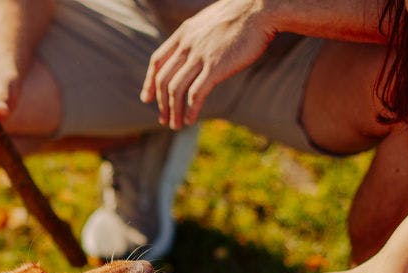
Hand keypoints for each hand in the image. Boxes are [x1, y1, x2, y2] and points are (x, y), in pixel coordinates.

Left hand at [141, 0, 275, 128]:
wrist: (260, 8)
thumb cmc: (242, 15)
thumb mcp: (211, 23)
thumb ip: (199, 37)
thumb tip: (196, 52)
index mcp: (184, 33)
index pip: (157, 61)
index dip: (149, 82)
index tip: (147, 98)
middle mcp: (187, 45)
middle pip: (163, 80)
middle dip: (161, 103)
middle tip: (163, 119)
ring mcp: (200, 55)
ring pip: (176, 90)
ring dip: (174, 111)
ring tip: (176, 125)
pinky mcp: (216, 66)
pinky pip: (195, 94)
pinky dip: (190, 109)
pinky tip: (190, 120)